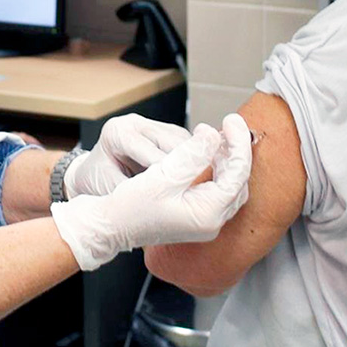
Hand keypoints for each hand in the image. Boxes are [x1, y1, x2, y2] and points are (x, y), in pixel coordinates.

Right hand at [50, 114, 252, 270]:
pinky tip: (206, 153)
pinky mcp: (196, 217)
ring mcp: (204, 222)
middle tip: (228, 124)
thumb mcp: (162, 174)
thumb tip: (214, 135)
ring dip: (226, 159)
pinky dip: (216, 169)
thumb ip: (192, 154)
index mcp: (207, 214)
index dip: (238, 142)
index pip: (237, 173)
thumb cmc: (129, 206)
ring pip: (229, 185)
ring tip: (217, 135)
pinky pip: (217, 190)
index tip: (231, 119)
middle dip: (236, 150)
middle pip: (238, 180)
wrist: (108, 227)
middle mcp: (211, 222)